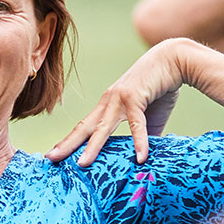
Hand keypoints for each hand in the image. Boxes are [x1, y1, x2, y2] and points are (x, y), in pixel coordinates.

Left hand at [44, 41, 186, 165]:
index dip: (69, 141)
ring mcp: (120, 99)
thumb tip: (141, 159)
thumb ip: (142, 137)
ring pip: (103, 127)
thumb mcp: (148, 117)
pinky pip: (138, 125)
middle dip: (67, 144)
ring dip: (92, 146)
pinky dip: (140, 142)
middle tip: (50, 159)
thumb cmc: (159, 88)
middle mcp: (108, 102)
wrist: (173, 60)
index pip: (84, 127)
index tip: (55, 155)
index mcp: (107, 106)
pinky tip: (140, 157)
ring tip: (83, 163)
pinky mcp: (136, 97)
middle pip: (84, 127)